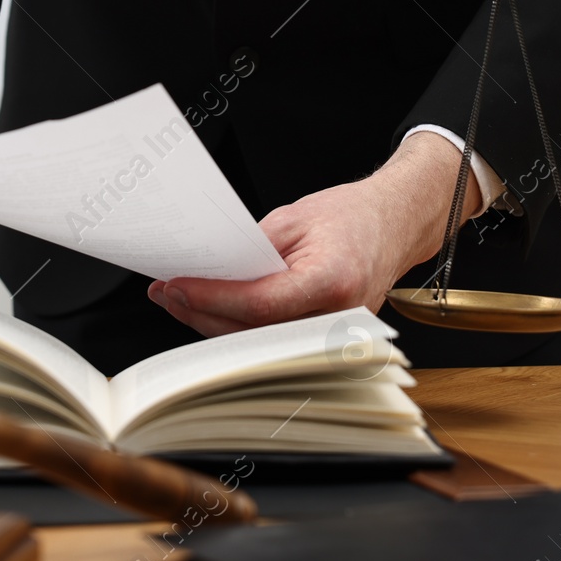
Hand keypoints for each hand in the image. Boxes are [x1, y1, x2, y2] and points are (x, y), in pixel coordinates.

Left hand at [148, 132, 481, 335]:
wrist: (395, 225)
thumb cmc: (352, 217)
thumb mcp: (293, 219)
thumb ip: (251, 251)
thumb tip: (205, 272)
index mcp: (334, 282)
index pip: (259, 304)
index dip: (210, 298)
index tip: (175, 286)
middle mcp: (339, 319)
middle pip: (253, 332)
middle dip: (201, 312)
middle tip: (165, 292)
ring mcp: (335, 338)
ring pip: (257, 343)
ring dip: (213, 323)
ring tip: (178, 298)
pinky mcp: (326, 342)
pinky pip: (271, 341)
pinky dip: (238, 327)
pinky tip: (211, 308)